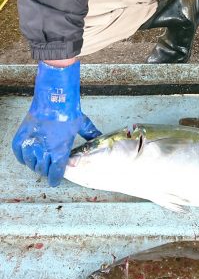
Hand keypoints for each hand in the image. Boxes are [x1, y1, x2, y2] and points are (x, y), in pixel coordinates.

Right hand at [12, 60, 100, 185]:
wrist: (53, 98)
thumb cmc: (68, 111)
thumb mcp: (82, 123)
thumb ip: (90, 133)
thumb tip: (99, 137)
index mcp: (59, 152)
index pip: (55, 174)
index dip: (55, 179)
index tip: (54, 180)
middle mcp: (44, 151)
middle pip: (42, 170)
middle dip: (46, 171)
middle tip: (48, 167)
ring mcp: (31, 144)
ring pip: (30, 163)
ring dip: (35, 164)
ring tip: (39, 160)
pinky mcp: (21, 137)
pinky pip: (19, 153)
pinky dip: (22, 156)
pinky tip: (27, 156)